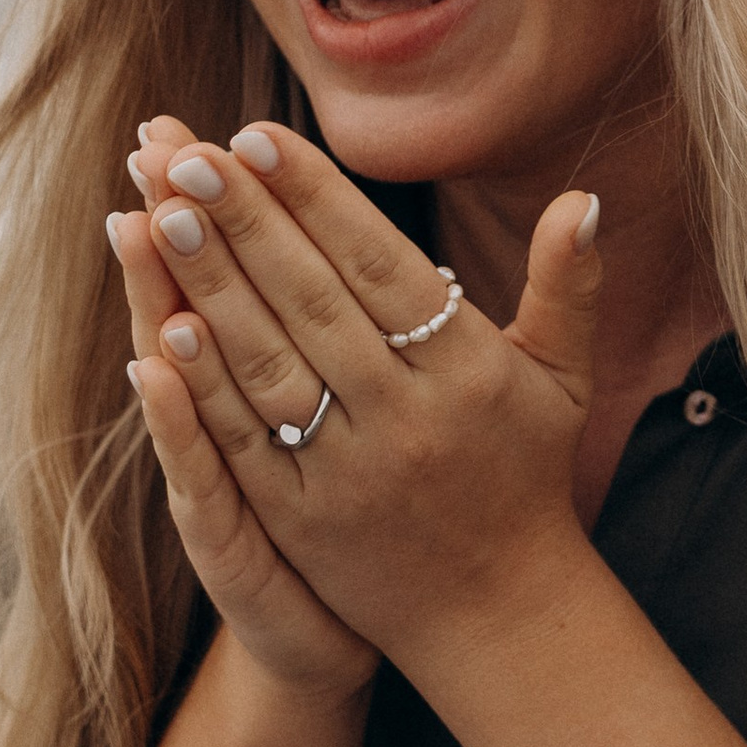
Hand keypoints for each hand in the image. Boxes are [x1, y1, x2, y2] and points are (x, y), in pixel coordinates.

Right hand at [113, 118, 377, 705]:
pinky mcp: (224, 532)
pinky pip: (196, 466)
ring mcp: (216, 466)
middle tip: (145, 140)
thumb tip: (350, 232)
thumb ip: (354, 322)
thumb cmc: (352, 508)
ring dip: (157, 298)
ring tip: (133, 222)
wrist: (336, 633)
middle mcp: (226, 408)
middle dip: (173, 219)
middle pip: (194, 296)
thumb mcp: (364, 411)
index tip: (180, 125)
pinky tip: (157, 364)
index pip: (233, 268)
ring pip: (181, 370)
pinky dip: (176, 418)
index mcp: (266, 366)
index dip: (210, 201)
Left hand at [114, 115, 604, 680]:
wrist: (498, 611)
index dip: (315, 198)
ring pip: (269, 363)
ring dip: (209, 287)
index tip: (255, 136)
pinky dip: (205, 385)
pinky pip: (246, 441)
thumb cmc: (525, 472)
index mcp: (468, 371)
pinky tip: (164, 326)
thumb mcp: (562, 376)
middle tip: (184, 154)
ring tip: (160, 212)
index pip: (377, 265)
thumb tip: (585, 197)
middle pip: (312, 302)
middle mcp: (407, 416)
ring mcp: (350, 471)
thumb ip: (568, 283)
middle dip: (244, 222)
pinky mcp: (303, 519)